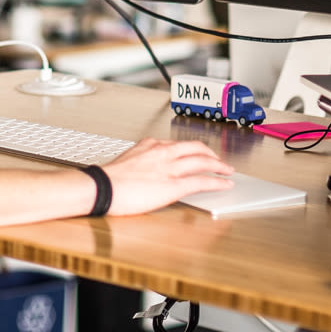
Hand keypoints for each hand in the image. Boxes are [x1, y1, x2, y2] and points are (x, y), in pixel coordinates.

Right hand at [102, 139, 233, 215]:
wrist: (103, 187)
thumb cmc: (110, 179)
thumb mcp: (127, 161)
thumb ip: (142, 160)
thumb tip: (149, 170)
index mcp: (149, 144)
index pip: (177, 144)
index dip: (191, 150)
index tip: (196, 154)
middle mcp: (162, 151)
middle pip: (195, 148)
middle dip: (210, 154)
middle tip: (218, 161)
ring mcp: (169, 167)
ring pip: (202, 162)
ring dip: (218, 165)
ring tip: (227, 170)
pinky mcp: (174, 185)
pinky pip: (201, 181)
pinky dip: (217, 182)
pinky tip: (224, 184)